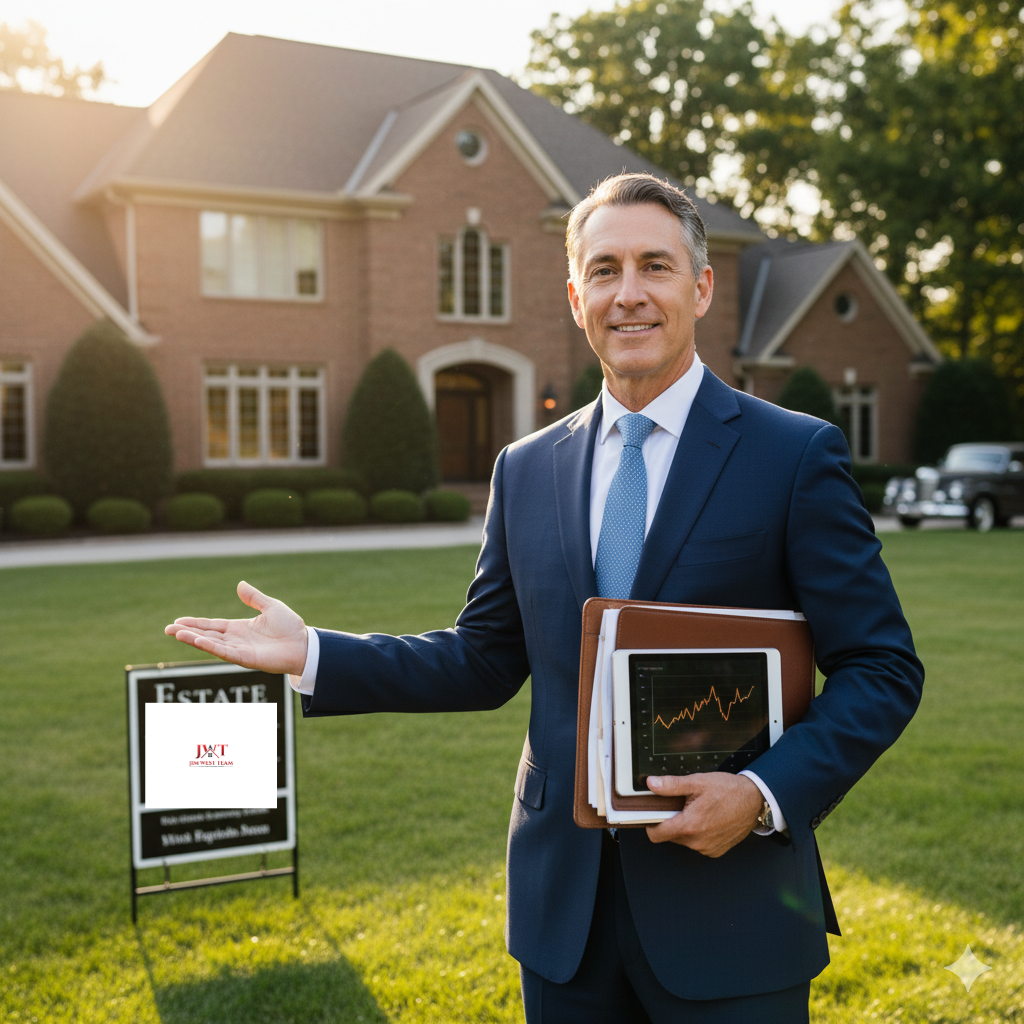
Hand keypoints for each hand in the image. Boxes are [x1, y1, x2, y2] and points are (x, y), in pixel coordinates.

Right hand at [164, 581, 308, 675]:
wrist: (304, 644)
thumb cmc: (290, 628)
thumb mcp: (270, 607)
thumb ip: (254, 598)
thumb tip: (239, 584)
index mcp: (240, 628)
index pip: (212, 625)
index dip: (195, 623)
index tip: (178, 621)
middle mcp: (236, 640)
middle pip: (206, 635)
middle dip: (187, 632)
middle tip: (167, 629)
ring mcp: (239, 650)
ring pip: (211, 644)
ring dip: (193, 639)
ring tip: (175, 633)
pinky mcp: (246, 658)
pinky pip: (224, 652)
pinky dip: (210, 646)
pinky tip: (197, 640)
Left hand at [645, 772, 762, 857]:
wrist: (755, 800)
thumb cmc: (729, 791)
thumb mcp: (697, 782)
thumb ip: (672, 785)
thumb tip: (652, 784)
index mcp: (690, 825)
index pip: (656, 835)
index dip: (650, 823)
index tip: (652, 814)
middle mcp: (698, 842)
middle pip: (670, 836)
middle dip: (671, 821)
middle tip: (681, 805)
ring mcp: (708, 848)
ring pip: (684, 840)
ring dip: (685, 827)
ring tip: (697, 810)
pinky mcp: (716, 851)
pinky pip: (698, 844)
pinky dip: (698, 834)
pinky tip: (708, 820)